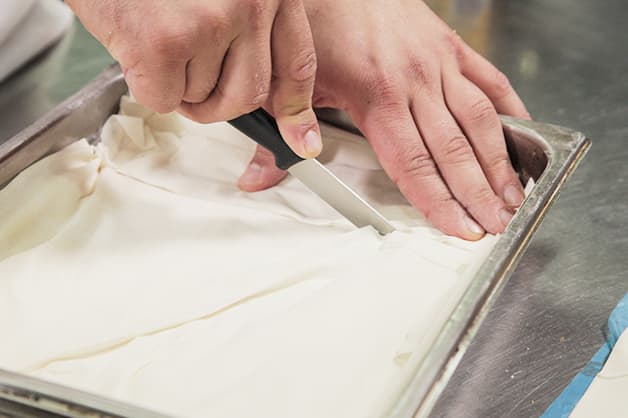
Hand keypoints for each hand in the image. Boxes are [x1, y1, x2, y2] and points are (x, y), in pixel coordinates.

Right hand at [67, 0, 322, 158]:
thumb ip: (247, 33)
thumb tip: (258, 96)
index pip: (297, 62)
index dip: (297, 109)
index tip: (303, 142)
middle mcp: (251, 1)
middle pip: (251, 94)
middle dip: (218, 105)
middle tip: (192, 90)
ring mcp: (211, 20)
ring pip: (207, 98)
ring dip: (178, 86)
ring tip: (158, 42)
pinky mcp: (167, 42)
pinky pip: (166, 100)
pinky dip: (147, 85)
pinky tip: (137, 45)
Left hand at [239, 0, 529, 239]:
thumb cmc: (315, 23)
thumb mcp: (292, 82)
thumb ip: (281, 137)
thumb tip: (257, 180)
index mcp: (377, 96)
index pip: (414, 163)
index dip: (438, 202)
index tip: (460, 228)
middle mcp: (415, 80)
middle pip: (454, 149)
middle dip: (478, 193)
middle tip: (498, 224)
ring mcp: (438, 61)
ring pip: (480, 119)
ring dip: (500, 160)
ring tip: (514, 195)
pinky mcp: (449, 44)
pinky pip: (490, 80)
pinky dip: (509, 109)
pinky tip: (521, 134)